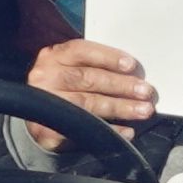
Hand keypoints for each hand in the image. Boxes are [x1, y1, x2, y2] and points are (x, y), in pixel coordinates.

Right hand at [27, 37, 160, 129]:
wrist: (36, 117)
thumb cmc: (63, 87)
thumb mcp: (70, 68)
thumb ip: (94, 65)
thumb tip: (133, 72)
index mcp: (53, 56)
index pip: (82, 51)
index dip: (108, 57)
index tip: (132, 65)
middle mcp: (45, 77)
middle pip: (88, 79)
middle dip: (121, 85)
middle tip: (146, 92)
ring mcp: (45, 105)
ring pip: (88, 103)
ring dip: (120, 107)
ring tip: (143, 110)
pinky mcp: (47, 130)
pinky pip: (84, 129)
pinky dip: (110, 130)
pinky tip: (127, 131)